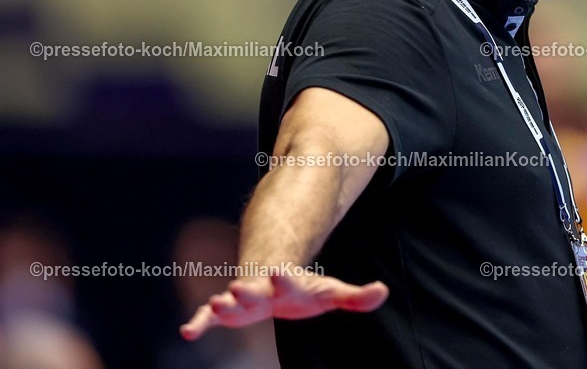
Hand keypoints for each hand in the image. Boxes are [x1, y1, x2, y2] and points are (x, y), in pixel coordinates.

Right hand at [180, 273, 388, 339]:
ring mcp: (244, 299)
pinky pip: (211, 317)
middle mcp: (262, 290)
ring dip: (221, 306)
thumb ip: (356, 296)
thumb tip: (383, 291)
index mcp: (288, 284)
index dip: (284, 277)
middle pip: (254, 290)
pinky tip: (187, 332)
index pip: (288, 280)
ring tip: (214, 305)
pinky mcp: (230, 312)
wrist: (276, 280)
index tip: (278, 270)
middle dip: (245, 290)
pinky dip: (200, 322)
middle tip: (235, 288)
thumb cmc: (307, 290)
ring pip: (230, 303)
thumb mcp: (332, 292)